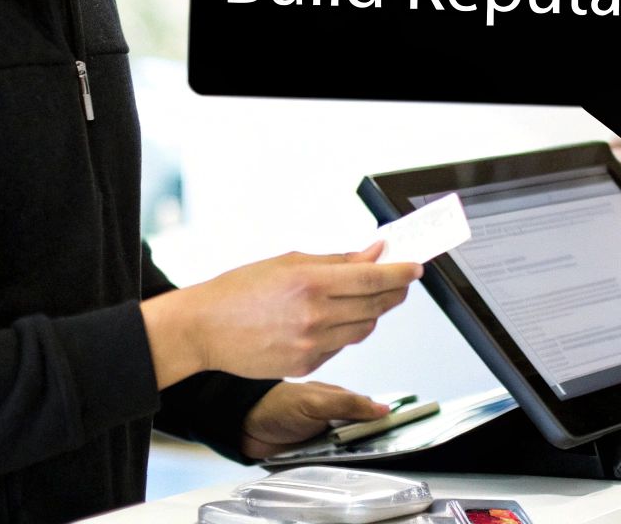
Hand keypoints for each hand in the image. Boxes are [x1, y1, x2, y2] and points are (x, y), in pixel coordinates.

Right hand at [149, 241, 420, 381]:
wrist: (204, 328)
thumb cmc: (241, 289)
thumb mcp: (288, 262)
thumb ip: (335, 261)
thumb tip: (373, 254)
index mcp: (310, 282)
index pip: (373, 278)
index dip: (401, 273)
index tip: (416, 267)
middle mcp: (315, 315)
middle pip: (376, 305)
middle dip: (393, 290)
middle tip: (399, 279)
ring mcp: (312, 344)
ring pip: (364, 328)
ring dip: (372, 311)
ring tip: (365, 297)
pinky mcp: (306, 365)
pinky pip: (342, 346)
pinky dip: (345, 331)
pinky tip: (332, 318)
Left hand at [238, 381, 389, 458]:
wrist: (243, 426)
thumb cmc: (278, 406)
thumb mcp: (316, 402)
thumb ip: (348, 405)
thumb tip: (384, 409)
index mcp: (337, 399)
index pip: (368, 410)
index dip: (384, 420)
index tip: (400, 432)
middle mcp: (332, 418)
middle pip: (361, 434)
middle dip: (369, 442)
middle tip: (381, 452)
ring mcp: (322, 438)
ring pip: (347, 450)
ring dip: (351, 456)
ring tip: (362, 462)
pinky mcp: (311, 455)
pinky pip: (330, 463)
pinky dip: (335, 466)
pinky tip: (341, 469)